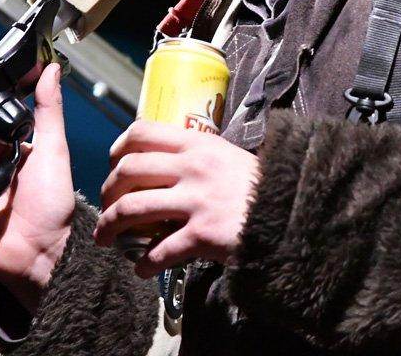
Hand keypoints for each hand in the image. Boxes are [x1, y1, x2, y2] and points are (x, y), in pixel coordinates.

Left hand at [93, 121, 259, 278]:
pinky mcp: (203, 234)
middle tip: (106, 208)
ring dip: (111, 226)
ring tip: (106, 240)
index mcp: (197, 144)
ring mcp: (197, 201)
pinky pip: (160, 250)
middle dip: (107, 192)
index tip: (112, 165)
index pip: (141, 132)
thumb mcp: (227, 156)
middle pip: (128, 170)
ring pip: (133, 208)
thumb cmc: (260, 186)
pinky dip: (143, 263)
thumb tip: (163, 164)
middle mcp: (193, 167)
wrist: (294, 212)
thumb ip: (196, 156)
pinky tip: (141, 269)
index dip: (118, 149)